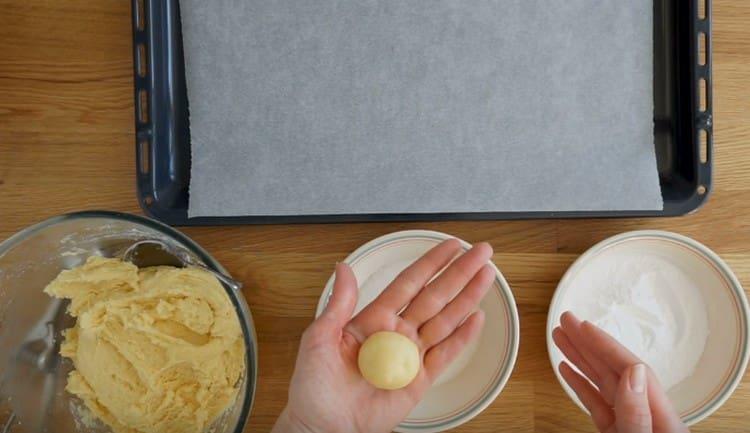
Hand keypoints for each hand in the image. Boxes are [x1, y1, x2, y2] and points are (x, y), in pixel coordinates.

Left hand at [272, 240, 493, 432]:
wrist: (323, 427)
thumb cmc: (314, 387)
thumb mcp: (319, 338)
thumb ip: (339, 304)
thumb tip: (343, 268)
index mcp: (373, 319)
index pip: (409, 283)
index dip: (430, 264)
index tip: (450, 246)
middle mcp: (395, 333)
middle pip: (434, 296)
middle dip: (459, 273)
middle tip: (481, 252)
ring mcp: (410, 355)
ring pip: (445, 320)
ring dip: (467, 297)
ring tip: (486, 275)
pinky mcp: (419, 380)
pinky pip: (445, 355)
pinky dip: (462, 337)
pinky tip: (476, 317)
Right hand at [552, 312, 688, 432]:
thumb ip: (637, 414)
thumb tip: (633, 372)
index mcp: (662, 417)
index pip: (630, 369)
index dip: (606, 345)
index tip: (583, 326)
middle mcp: (646, 415)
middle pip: (614, 370)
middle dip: (587, 343)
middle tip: (567, 320)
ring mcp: (630, 424)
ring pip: (602, 383)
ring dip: (580, 358)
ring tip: (561, 337)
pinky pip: (596, 403)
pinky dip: (581, 385)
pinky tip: (568, 370)